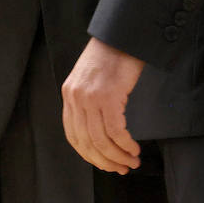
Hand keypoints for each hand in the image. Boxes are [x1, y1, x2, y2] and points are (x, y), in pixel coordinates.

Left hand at [61, 37, 143, 173]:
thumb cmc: (111, 56)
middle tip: (121, 169)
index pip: (73, 136)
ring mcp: (90, 97)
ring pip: (101, 140)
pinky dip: (125, 145)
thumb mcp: (90, 79)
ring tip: (131, 162)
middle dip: (105, 161)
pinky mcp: (108, 96)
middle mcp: (76, 98)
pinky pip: (115, 131)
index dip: (89, 156)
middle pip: (87, 142)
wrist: (121, 34)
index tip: (105, 164)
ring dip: (118, 156)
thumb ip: (88, 102)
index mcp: (69, 95)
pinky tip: (134, 148)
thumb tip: (100, 134)